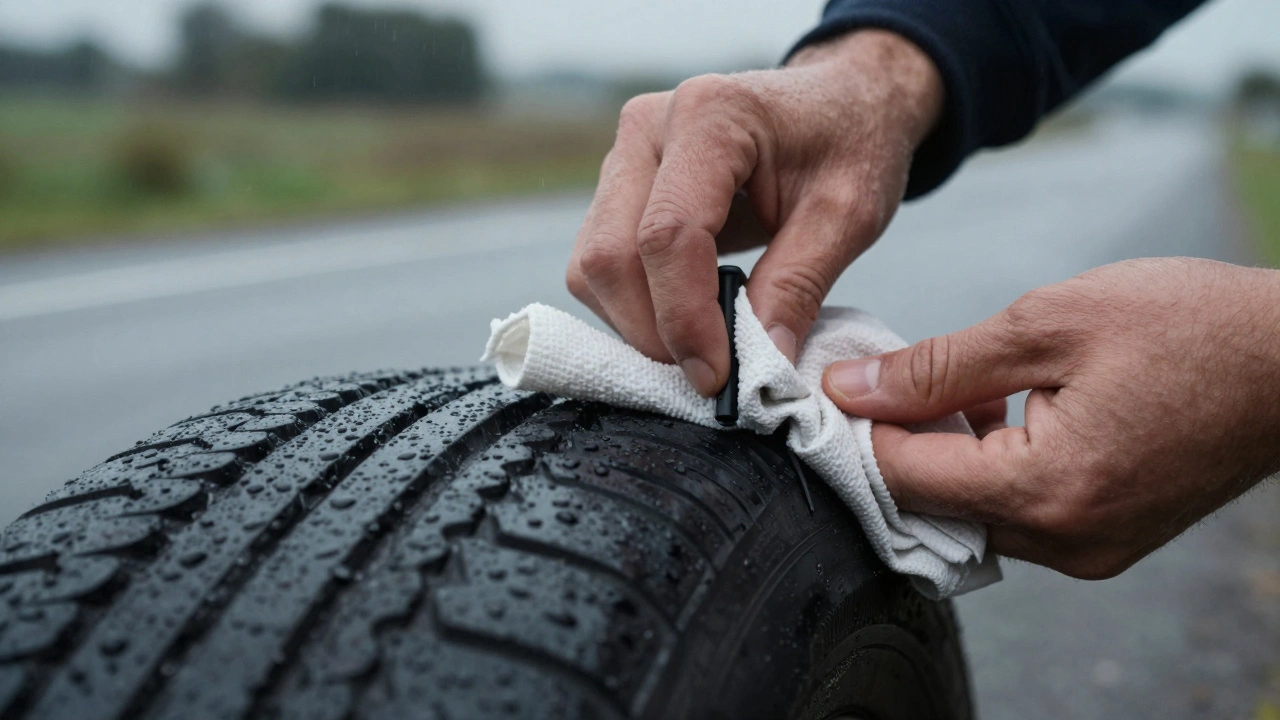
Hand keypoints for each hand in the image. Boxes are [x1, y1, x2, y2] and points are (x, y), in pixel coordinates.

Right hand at [566, 30, 943, 394]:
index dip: (685, 318)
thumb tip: (760, 362)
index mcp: (711, 117)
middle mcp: (649, 126)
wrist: (841, 100)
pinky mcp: (619, 181)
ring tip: (704, 345)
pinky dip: (635, 304)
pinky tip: (688, 317)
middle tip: (711, 373)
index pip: (667, 236)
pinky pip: (601, 259)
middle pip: (611, 254)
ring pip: (594, 264)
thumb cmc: (850, 142)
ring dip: (638, 323)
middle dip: (653, 331)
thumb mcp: (848, 215)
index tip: (717, 375)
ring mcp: (626, 152)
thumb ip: (798, 286)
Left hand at [823, 258, 1279, 578]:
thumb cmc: (1188, 327)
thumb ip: (938, 367)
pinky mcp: (1104, 540)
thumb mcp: (1047, 324)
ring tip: (956, 387)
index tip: (834, 383)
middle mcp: (1066, 541)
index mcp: (1047, 490)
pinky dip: (989, 470)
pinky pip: (1015, 516)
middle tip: (889, 377)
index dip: (858, 429)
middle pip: (931, 505)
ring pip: (970, 512)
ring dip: (946, 454)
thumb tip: (852, 390)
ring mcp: (1090, 550)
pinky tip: (999, 413)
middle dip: (899, 442)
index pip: (904, 478)